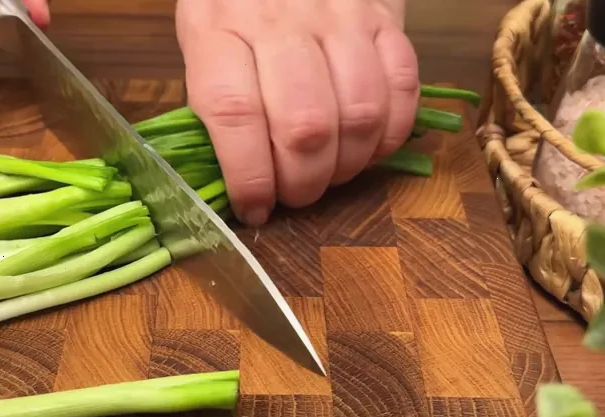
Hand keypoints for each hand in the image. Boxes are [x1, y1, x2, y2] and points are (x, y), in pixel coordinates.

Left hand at [176, 0, 418, 225]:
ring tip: (330, 173)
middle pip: (305, 127)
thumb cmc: (237, 0)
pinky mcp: (385, 19)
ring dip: (347, 166)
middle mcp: (280, 21)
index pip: (234, 115)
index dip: (248, 177)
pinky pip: (402, 89)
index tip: (255, 208)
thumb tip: (242, 179)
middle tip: (297, 195)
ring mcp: (340, 17)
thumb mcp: (202, 38)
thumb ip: (217, 100)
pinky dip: (389, 134)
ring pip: (359, 114)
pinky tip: (367, 147)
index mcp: (219, 28)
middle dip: (303, 183)